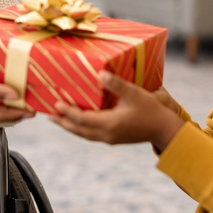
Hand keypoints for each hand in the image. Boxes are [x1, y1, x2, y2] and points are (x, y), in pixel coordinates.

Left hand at [49, 71, 183, 150]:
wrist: (164, 129)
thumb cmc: (150, 110)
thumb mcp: (134, 93)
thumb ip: (117, 84)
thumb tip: (100, 74)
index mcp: (110, 123)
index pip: (82, 119)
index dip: (68, 112)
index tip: (56, 104)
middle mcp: (107, 134)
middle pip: (78, 130)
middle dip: (63, 122)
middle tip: (48, 115)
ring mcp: (110, 138)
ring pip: (84, 134)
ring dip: (70, 127)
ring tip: (58, 120)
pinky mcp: (114, 139)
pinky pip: (91, 135)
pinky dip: (80, 129)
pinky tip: (78, 123)